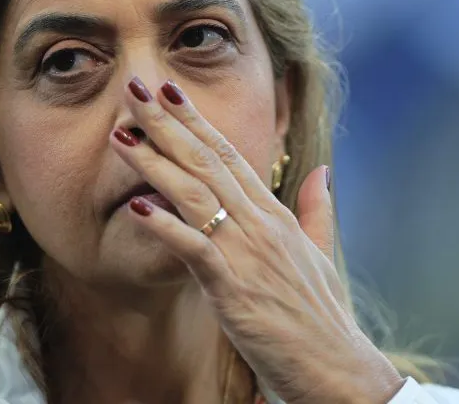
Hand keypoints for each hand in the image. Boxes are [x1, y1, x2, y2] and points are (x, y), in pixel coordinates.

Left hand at [110, 77, 404, 403]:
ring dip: (154, 162)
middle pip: (207, 162)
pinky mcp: (235, 288)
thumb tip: (321, 172)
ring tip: (121, 134)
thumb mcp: (321, 254)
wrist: (337, 369)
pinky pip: (195, 249)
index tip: (169, 92)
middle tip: (134, 88)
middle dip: (167, 123)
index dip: (197, 121)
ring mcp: (248, 253)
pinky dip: (165, 226)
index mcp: (275, 215)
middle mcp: (261, 225)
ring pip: (195, 194)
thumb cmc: (322, 317)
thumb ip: (316, 210)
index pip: (231, 155)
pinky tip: (136, 206)